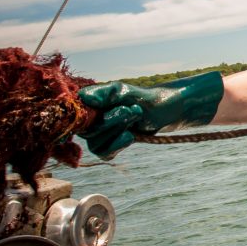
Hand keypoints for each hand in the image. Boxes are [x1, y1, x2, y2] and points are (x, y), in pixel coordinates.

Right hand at [78, 72, 222, 158]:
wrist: (170, 111)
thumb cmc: (150, 98)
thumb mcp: (129, 92)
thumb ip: (107, 93)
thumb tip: (84, 98)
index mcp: (91, 101)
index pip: (76, 114)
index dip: (94, 115)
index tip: (122, 106)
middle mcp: (92, 117)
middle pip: (88, 131)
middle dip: (113, 122)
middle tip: (135, 111)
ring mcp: (101, 133)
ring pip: (96, 144)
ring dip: (118, 133)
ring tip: (135, 119)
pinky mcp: (111, 145)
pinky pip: (105, 154)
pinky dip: (118, 146)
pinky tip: (132, 136)